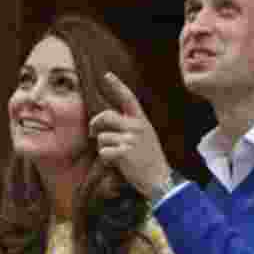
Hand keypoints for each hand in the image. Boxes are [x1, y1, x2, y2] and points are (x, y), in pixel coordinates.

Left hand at [88, 72, 171, 198]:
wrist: (160, 178)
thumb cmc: (148, 159)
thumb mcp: (144, 137)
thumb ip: (128, 128)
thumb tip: (102, 126)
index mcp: (141, 121)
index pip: (128, 98)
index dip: (117, 86)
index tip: (107, 75)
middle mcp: (136, 126)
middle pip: (106, 116)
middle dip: (95, 124)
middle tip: (93, 133)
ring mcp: (131, 139)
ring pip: (102, 137)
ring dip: (103, 148)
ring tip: (117, 155)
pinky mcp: (124, 152)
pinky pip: (103, 151)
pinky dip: (106, 159)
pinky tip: (118, 163)